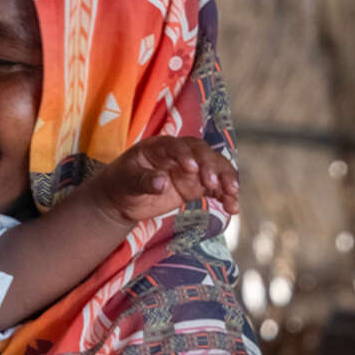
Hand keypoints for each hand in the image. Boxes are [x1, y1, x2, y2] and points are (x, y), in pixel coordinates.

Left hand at [90, 136, 239, 227]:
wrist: (123, 199)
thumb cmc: (121, 184)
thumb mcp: (126, 182)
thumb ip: (143, 181)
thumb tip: (161, 183)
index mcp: (160, 146)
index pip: (177, 146)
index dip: (186, 156)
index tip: (192, 170)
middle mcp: (180, 154)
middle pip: (203, 153)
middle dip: (211, 167)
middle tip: (215, 184)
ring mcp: (191, 170)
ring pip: (215, 168)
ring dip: (226, 179)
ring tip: (232, 195)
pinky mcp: (197, 186)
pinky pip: (216, 189)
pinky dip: (226, 196)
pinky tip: (233, 208)